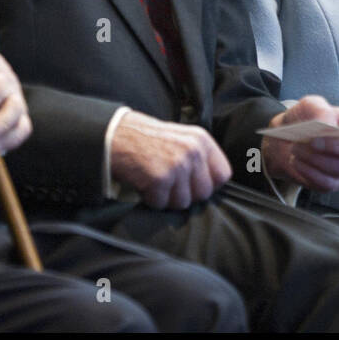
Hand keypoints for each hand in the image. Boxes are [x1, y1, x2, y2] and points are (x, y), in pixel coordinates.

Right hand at [109, 111, 230, 208]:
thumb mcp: (181, 138)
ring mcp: (177, 164)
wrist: (115, 135)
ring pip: (183, 202)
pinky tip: (144, 182)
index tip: (193, 184)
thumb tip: (213, 185)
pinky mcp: (160, 178)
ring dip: (167, 198)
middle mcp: (193, 151)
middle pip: (204, 193)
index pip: (223, 175)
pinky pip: (161, 204)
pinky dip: (150, 199)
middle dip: (186, 194)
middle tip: (168, 183)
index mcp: (202, 140)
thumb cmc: (147, 140)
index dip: (208, 184)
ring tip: (154, 180)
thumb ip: (200, 157)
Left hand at [260, 95, 338, 191]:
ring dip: (314, 159)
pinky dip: (308, 171)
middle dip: (332, 146)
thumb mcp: (308, 105)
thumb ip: (319, 108)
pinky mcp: (332, 182)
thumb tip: (327, 122)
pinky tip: (297, 161)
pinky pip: (326, 183)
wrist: (285, 140)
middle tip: (310, 140)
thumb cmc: (304, 120)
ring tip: (297, 148)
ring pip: (338, 168)